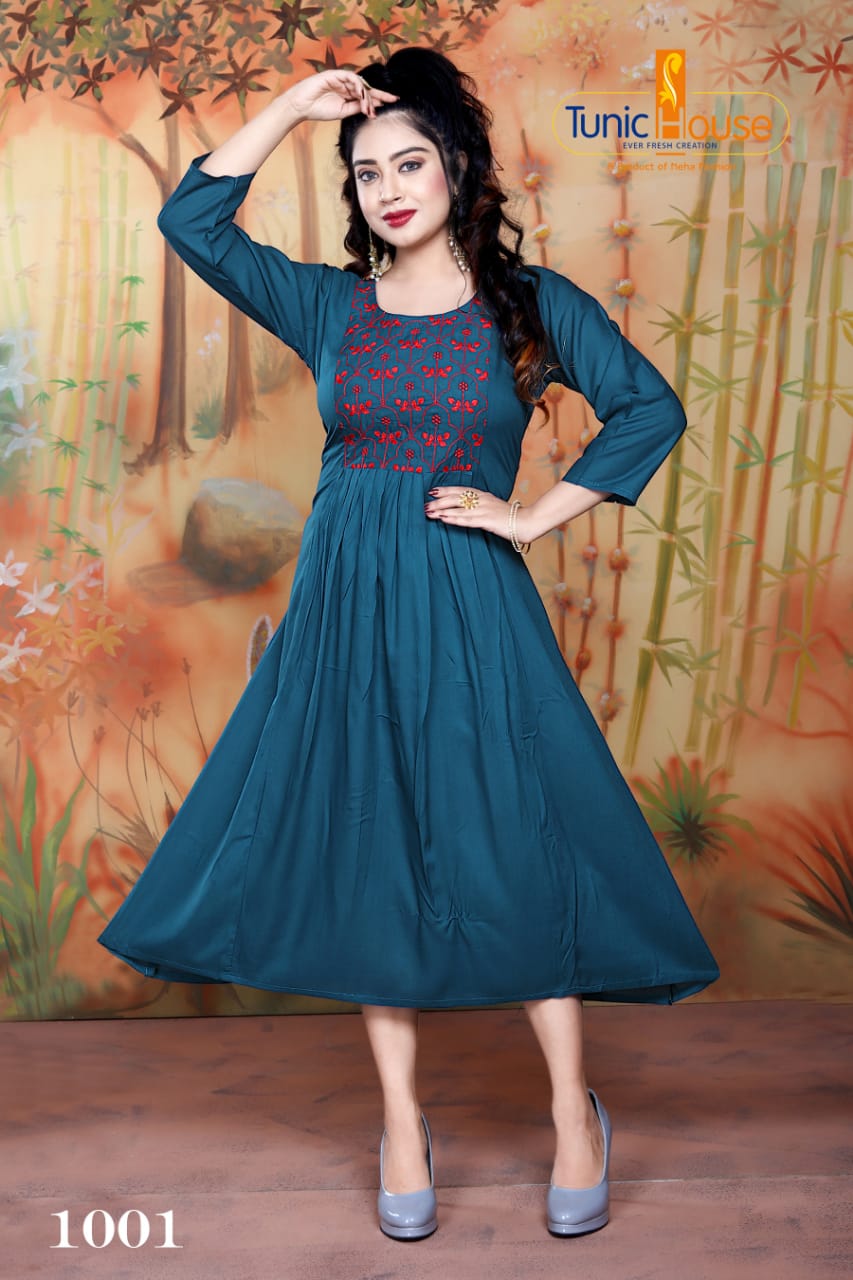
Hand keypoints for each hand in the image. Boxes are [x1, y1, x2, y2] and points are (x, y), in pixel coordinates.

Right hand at [284, 69, 398, 122]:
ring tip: (369, 107)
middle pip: (367, 88)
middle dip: (380, 94)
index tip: (394, 101)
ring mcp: (341, 79)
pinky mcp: (335, 74)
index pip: (367, 95)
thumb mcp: (343, 112)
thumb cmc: (319, 109)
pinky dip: (358, 86)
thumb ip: (357, 108)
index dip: (381, 98)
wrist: (302, 106)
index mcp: (349, 95)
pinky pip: (351, 77)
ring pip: (361, 84)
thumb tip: (372, 108)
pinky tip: (362, 95)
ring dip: (367, 96)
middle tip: (391, 100)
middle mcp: (347, 85)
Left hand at [424, 486, 535, 546]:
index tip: (432, 491)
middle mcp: (482, 500)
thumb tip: (468, 508)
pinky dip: (454, 519)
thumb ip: (482, 505)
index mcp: (484, 495)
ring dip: (442, 510)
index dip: (446, 490)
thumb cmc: (511, 517)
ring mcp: (484, 510)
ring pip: (458, 508)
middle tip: (426, 505)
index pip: (461, 490)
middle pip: (456, 498)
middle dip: (439, 501)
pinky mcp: (487, 521)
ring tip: (429, 513)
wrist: (527, 522)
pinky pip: (467, 520)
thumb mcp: (495, 507)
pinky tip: (444, 519)